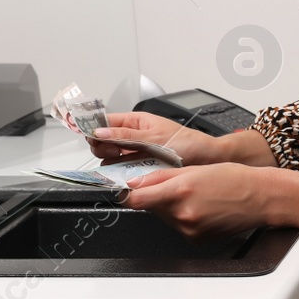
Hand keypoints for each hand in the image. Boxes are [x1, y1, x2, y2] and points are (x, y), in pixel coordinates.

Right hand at [88, 111, 216, 164]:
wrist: (206, 161)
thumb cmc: (187, 143)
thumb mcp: (154, 137)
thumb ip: (125, 136)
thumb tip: (100, 132)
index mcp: (135, 122)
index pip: (106, 122)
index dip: (96, 129)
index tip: (92, 138)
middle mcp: (132, 137)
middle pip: (103, 142)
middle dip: (104, 148)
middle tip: (116, 152)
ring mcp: (135, 154)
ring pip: (111, 159)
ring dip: (113, 163)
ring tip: (127, 164)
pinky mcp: (139, 170)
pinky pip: (122, 173)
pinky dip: (122, 175)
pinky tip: (128, 176)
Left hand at [122, 162, 268, 237]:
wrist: (260, 198)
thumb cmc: (234, 179)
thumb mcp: (195, 168)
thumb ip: (162, 175)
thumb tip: (137, 181)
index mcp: (180, 191)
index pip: (137, 199)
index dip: (127, 193)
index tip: (126, 188)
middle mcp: (182, 214)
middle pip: (150, 207)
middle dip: (155, 196)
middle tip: (175, 186)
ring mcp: (188, 230)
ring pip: (164, 217)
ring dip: (170, 207)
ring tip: (194, 196)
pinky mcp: (195, 239)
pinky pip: (178, 227)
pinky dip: (183, 217)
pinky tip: (201, 208)